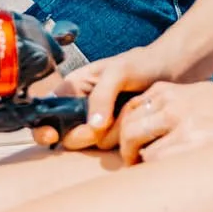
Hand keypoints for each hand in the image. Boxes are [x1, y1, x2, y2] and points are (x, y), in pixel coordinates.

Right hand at [30, 46, 166, 151]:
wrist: (170, 73)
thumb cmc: (140, 64)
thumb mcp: (117, 73)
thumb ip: (101, 97)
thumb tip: (93, 127)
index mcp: (71, 89)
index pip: (45, 114)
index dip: (43, 127)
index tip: (52, 134)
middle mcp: (79, 110)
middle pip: (66, 136)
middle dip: (81, 135)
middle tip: (98, 127)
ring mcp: (96, 124)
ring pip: (89, 144)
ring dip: (105, 136)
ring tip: (123, 115)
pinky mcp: (113, 135)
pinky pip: (108, 147)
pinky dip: (118, 141)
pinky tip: (129, 125)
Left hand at [116, 79, 212, 164]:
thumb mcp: (198, 94)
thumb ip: (172, 103)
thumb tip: (150, 119)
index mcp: (171, 92)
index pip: (131, 109)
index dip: (124, 129)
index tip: (127, 142)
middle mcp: (172, 107)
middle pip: (130, 130)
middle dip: (127, 149)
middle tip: (132, 162)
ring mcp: (182, 128)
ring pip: (145, 152)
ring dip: (147, 164)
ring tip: (153, 173)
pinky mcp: (193, 148)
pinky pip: (163, 165)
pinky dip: (162, 173)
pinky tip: (169, 177)